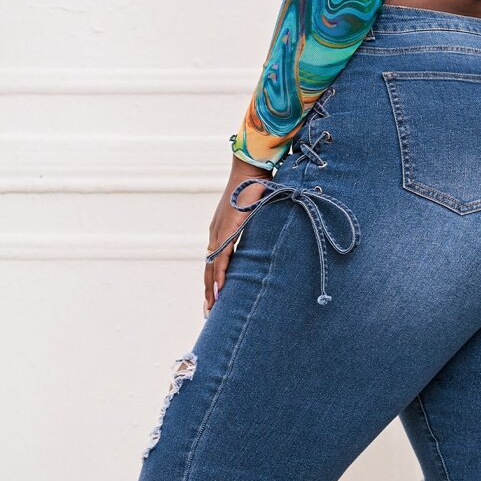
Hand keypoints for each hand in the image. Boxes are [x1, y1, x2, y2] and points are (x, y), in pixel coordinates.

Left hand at [204, 157, 271, 313]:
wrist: (252, 169)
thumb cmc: (257, 186)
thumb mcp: (258, 213)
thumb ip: (259, 227)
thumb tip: (270, 237)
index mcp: (223, 229)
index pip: (215, 260)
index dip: (214, 279)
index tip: (215, 297)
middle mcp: (216, 232)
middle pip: (209, 268)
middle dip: (209, 291)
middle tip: (209, 312)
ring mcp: (218, 232)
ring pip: (211, 267)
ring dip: (211, 289)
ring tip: (211, 308)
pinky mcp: (225, 231)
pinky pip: (220, 259)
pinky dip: (218, 276)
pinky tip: (217, 291)